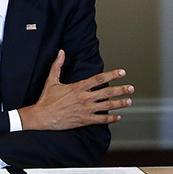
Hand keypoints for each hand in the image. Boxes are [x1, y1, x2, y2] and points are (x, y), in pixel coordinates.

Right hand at [17, 50, 132, 130]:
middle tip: (131, 88)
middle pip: (107, 92)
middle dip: (121, 90)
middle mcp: (84, 98)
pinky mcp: (83, 120)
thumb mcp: (51, 80)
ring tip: (129, 101)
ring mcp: (85, 110)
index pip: (99, 79)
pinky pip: (100, 120)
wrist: (42, 117)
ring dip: (119, 104)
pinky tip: (118, 117)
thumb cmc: (46, 99)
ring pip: (106, 106)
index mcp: (78, 87)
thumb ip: (57, 65)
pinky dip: (110, 119)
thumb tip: (61, 52)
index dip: (112, 75)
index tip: (122, 72)